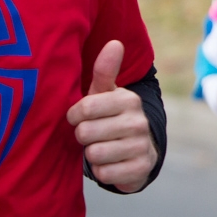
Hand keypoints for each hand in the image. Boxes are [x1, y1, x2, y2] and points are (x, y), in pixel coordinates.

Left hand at [67, 41, 156, 192]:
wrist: (140, 150)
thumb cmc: (112, 117)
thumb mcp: (106, 95)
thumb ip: (106, 70)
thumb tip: (114, 42)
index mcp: (129, 100)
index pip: (84, 108)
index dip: (74, 116)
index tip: (79, 117)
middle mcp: (139, 121)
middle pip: (86, 132)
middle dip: (83, 136)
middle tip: (93, 134)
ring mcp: (142, 145)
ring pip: (95, 154)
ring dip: (92, 155)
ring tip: (102, 147)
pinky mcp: (142, 168)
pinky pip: (105, 173)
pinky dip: (103, 171)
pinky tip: (111, 163)